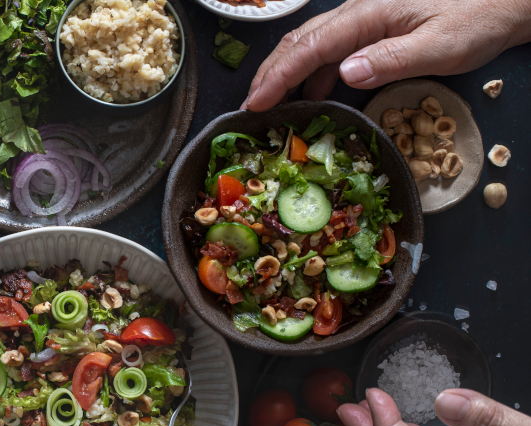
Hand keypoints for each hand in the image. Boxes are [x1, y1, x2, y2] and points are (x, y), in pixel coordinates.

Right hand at [244, 0, 530, 110]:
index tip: (256, 103)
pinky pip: (332, 49)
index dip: (278, 76)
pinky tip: (313, 96)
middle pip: (300, 42)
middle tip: (250, 108)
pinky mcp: (375, 27)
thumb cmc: (481, 17)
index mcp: (369, 14)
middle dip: (270, 74)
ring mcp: (366, 18)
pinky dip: (312, 74)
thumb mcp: (442, 45)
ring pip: (312, 44)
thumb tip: (344, 73)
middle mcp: (360, 12)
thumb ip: (392, 59)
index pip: (310, 48)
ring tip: (272, 105)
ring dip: (287, 74)